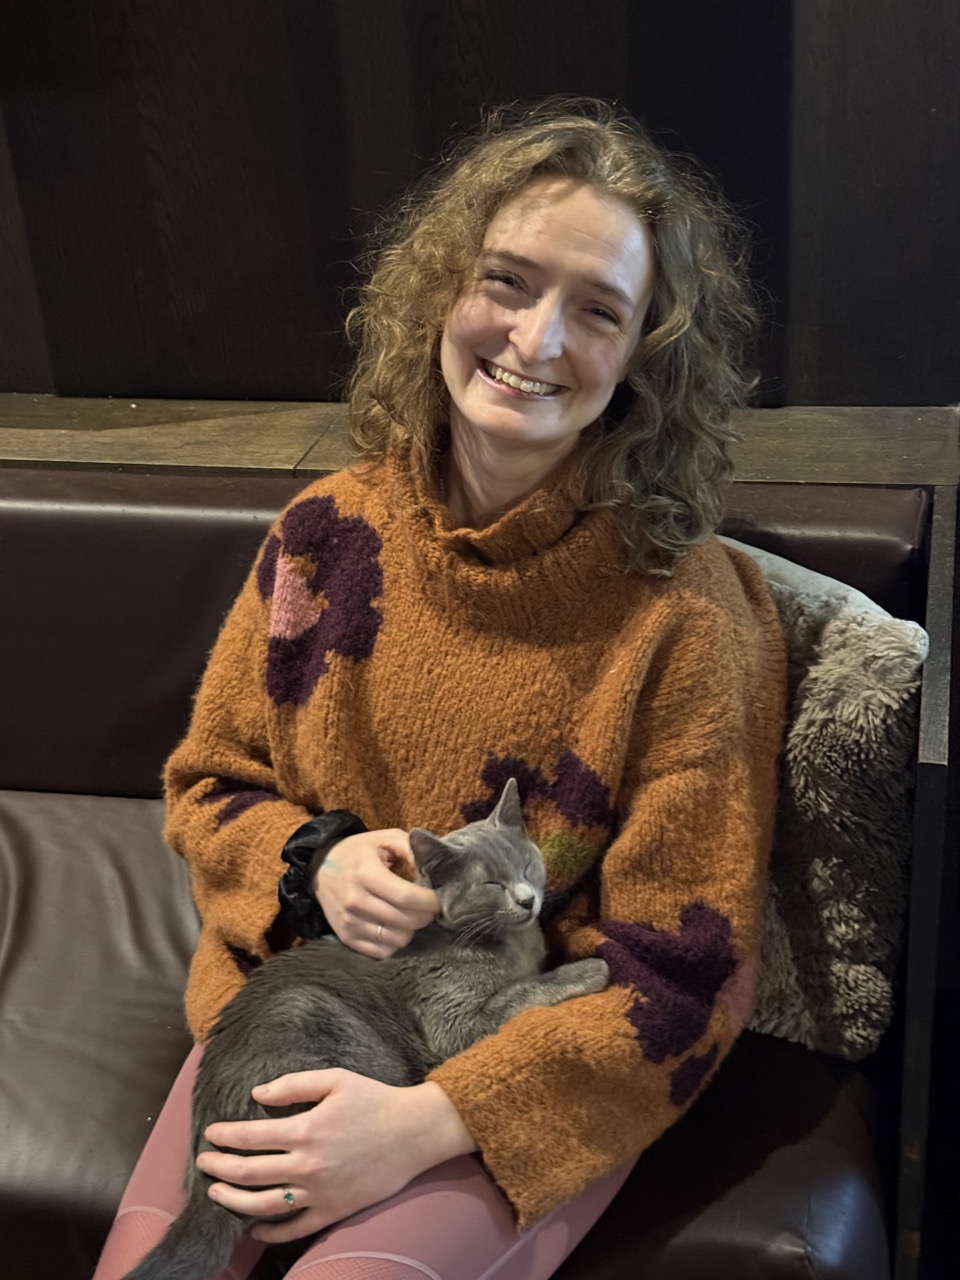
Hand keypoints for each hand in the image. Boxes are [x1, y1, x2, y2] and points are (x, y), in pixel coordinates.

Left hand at [197, 1070, 476, 1242]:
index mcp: (306, 1129)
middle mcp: (308, 1165)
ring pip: (263, 1205)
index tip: (211, 1133)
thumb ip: (293, 1085)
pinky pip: (294, 1229)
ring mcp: (320, 1192)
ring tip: (216, 1192)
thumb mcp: (335, 1079)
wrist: (414, 1132)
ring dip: (233, 1201)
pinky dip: (269, 1231)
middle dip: (219, 1168)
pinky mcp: (334, 1211)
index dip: (225, 1136)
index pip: (251, 1136)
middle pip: (249, 1173)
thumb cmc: (375, 1100)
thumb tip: (257, 1094)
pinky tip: (253, 1227)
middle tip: (202, 1163)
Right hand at [315, 829, 437, 955]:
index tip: (440, 898)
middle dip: (426, 915)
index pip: (406, 897)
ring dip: (412, 929)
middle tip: (429, 906)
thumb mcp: (385, 838)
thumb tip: (434, 869)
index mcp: (365, 873)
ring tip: (412, 915)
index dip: (430, 901)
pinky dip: (396, 941)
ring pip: (397, 939)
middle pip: (405, 921)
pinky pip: (383, 951)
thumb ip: (412, 848)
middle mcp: (355, 901)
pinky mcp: (347, 938)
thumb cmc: (359, 852)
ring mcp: (350, 922)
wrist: (319, 869)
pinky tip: (397, 926)